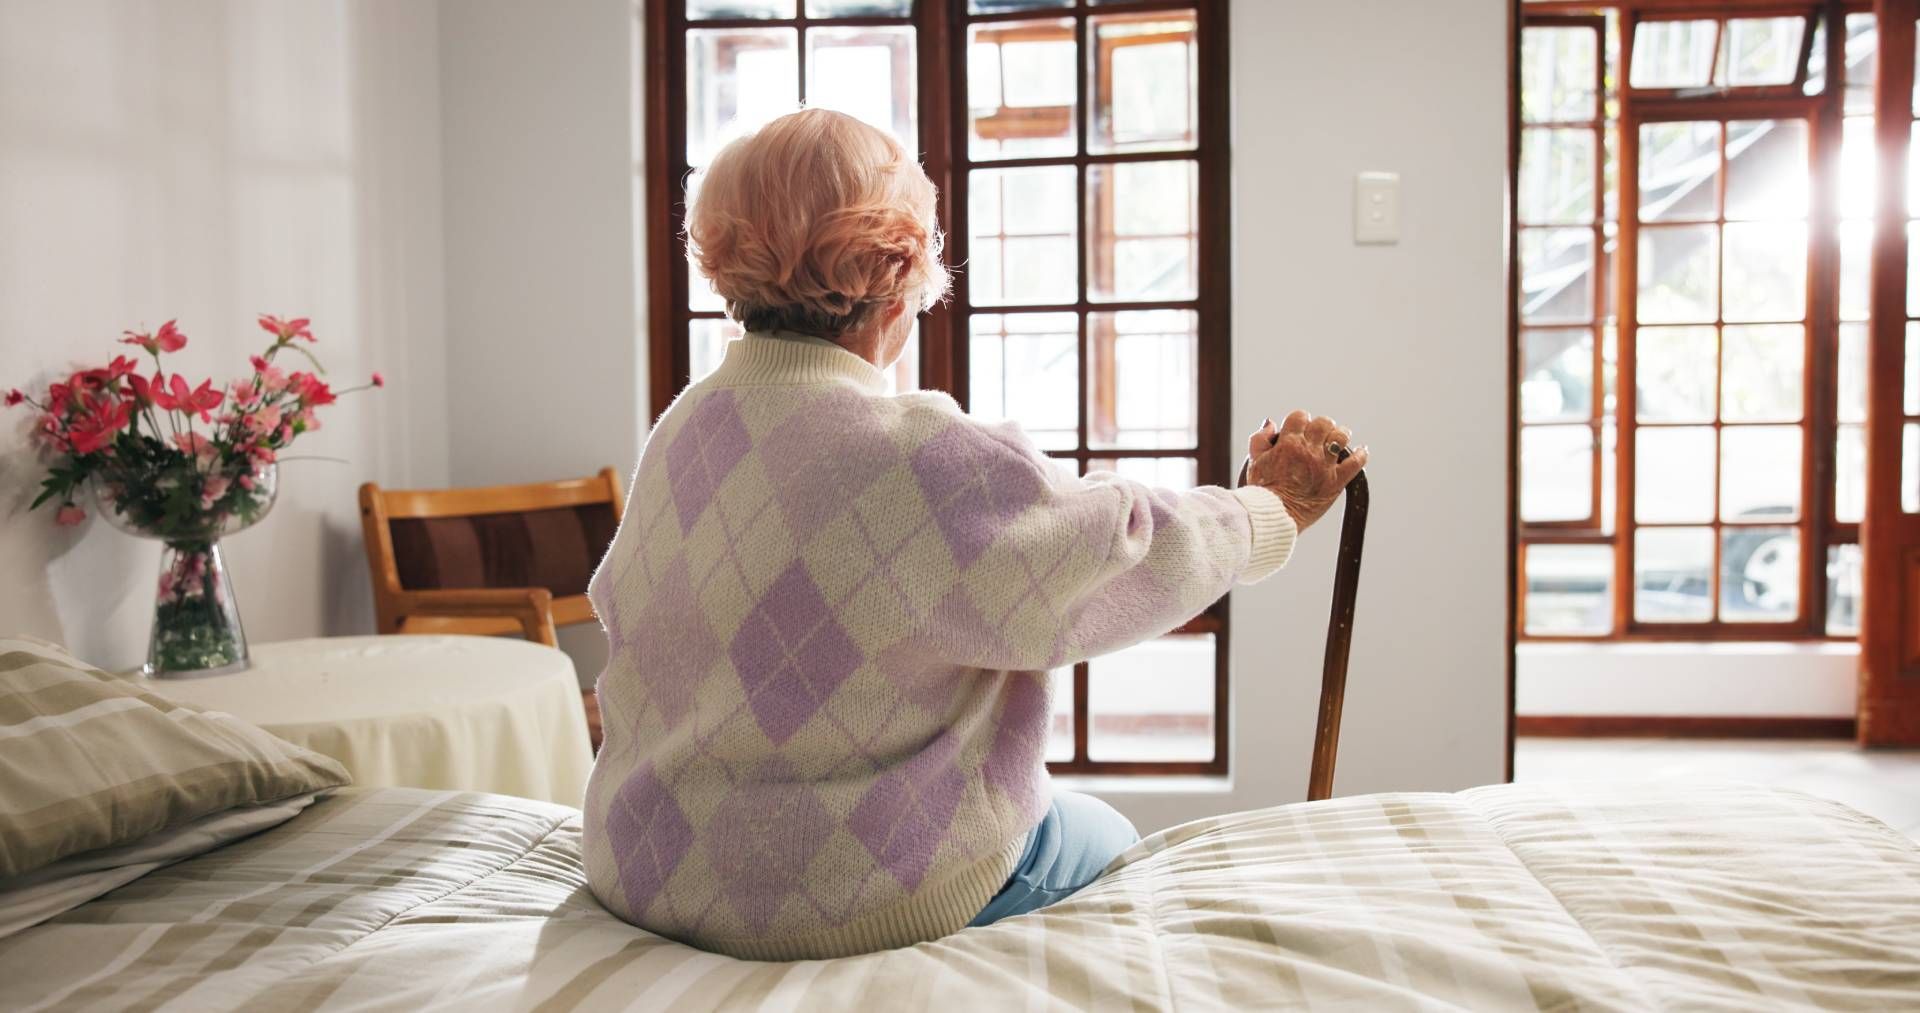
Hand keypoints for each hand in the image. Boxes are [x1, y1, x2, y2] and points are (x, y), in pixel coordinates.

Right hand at [1245, 411, 1368, 531]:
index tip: (1299, 429)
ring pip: (1341, 436)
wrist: (1274, 517)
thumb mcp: (1254, 461)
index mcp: (1288, 443)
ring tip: (1338, 439)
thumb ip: (1260, 439)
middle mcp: (1309, 451)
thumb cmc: (1262, 492)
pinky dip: (1361, 455)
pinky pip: (1356, 462)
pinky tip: (1361, 451)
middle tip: (1319, 435)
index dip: (1300, 420)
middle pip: (1323, 423)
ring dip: (1341, 434)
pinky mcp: (1336, 481)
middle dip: (1321, 426)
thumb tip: (1272, 423)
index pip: (1300, 416)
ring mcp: (1324, 465)